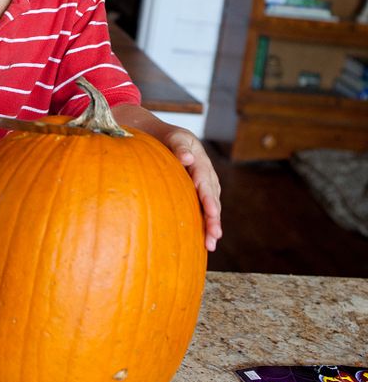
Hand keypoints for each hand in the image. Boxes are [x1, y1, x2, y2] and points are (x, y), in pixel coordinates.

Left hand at [163, 126, 221, 252]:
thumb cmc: (168, 138)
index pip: (206, 183)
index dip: (209, 198)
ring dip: (212, 226)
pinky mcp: (198, 194)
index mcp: (201, 162)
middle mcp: (206, 176)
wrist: (167, 139)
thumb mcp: (174, 137)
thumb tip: (187, 158)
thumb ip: (179, 147)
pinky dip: (205, 224)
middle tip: (214, 235)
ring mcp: (204, 186)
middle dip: (214, 218)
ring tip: (211, 244)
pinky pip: (204, 209)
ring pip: (211, 207)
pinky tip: (204, 241)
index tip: (212, 212)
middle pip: (211, 199)